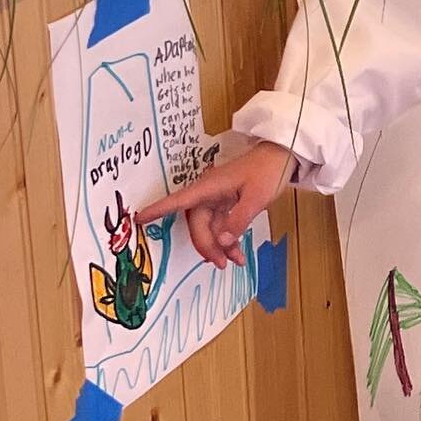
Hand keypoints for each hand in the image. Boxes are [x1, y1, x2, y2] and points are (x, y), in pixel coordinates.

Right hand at [135, 140, 294, 270]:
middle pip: (197, 223)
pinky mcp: (227, 203)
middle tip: (220, 264)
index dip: (158, 209)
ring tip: (234, 263)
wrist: (282, 156)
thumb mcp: (256, 197)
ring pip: (210, 228)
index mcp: (209, 186)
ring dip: (219, 247)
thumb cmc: (267, 170)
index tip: (138, 218)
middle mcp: (209, 193)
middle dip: (206, 246)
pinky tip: (238, 254)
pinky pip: (221, 226)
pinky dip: (228, 241)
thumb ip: (238, 220)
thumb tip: (221, 242)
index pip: (179, 200)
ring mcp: (218, 198)